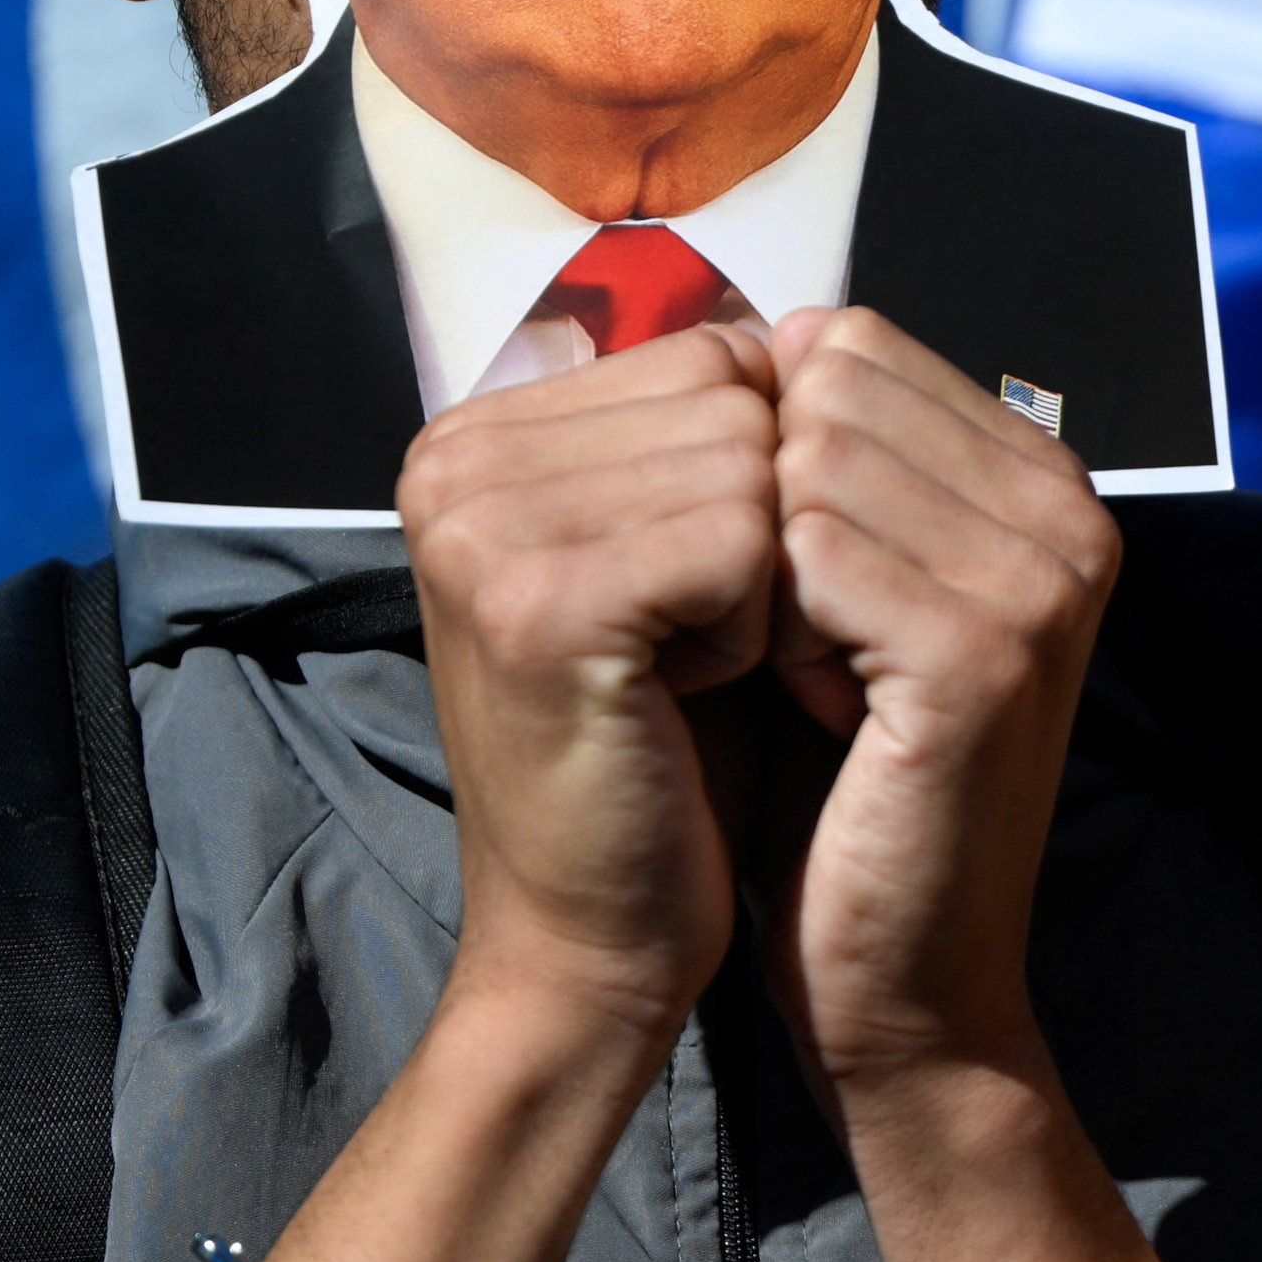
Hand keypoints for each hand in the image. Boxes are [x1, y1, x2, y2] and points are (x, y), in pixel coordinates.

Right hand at [399, 327, 787, 1050]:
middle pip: (733, 399)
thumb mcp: (671, 561)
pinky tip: (686, 695)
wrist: (594, 936)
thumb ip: (701, 436)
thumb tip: (809, 325)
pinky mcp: (536, 602)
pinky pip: (744, 540)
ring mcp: (480, 525)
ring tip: (684, 673)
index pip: (709, 355)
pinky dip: (754, 628)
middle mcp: (452, 459)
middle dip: (763, 530)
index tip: (699, 594)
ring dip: (762, 584)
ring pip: (751, 465)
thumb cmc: (660, 753)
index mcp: (476, 433)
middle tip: (696, 650)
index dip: (759, 478)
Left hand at [745, 310, 1119, 1092]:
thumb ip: (828, 454)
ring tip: (813, 680)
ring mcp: (1041, 579)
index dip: (773, 456)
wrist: (897, 978)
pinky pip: (803, 556)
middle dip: (765, 510)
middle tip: (801, 646)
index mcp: (1042, 477)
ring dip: (762, 578)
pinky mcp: (987, 654)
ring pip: (803, 466)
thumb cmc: (841, 787)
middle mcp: (1066, 510)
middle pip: (824, 391)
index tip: (803, 589)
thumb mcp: (838, 588)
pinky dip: (767, 636)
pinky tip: (818, 714)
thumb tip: (766, 323)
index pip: (849, 342)